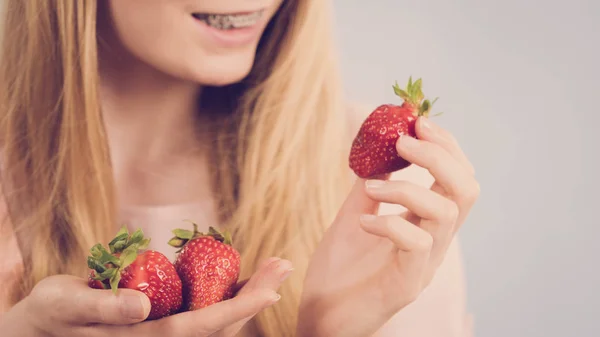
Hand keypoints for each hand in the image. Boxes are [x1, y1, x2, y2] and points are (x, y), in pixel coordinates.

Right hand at [1, 257, 291, 336]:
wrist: (43, 326)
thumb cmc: (51, 314)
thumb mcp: (67, 305)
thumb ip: (103, 308)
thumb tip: (143, 306)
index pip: (196, 328)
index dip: (234, 311)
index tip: (268, 292)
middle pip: (218, 325)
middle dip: (254, 297)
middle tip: (283, 266)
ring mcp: (163, 332)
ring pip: (215, 320)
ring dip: (247, 294)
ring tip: (276, 267)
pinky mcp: (163, 322)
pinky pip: (203, 312)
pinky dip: (227, 296)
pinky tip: (245, 278)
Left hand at [297, 117, 479, 336]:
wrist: (322, 316)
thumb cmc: (340, 269)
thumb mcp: (355, 215)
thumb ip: (373, 187)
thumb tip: (379, 152)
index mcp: (427, 224)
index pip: (457, 178)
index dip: (445, 146)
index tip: (418, 122)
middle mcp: (435, 242)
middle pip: (466, 190)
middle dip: (440, 156)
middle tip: (405, 139)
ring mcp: (425, 264)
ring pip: (446, 213)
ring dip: (407, 188)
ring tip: (371, 186)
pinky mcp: (408, 284)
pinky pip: (415, 243)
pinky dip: (389, 221)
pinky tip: (364, 221)